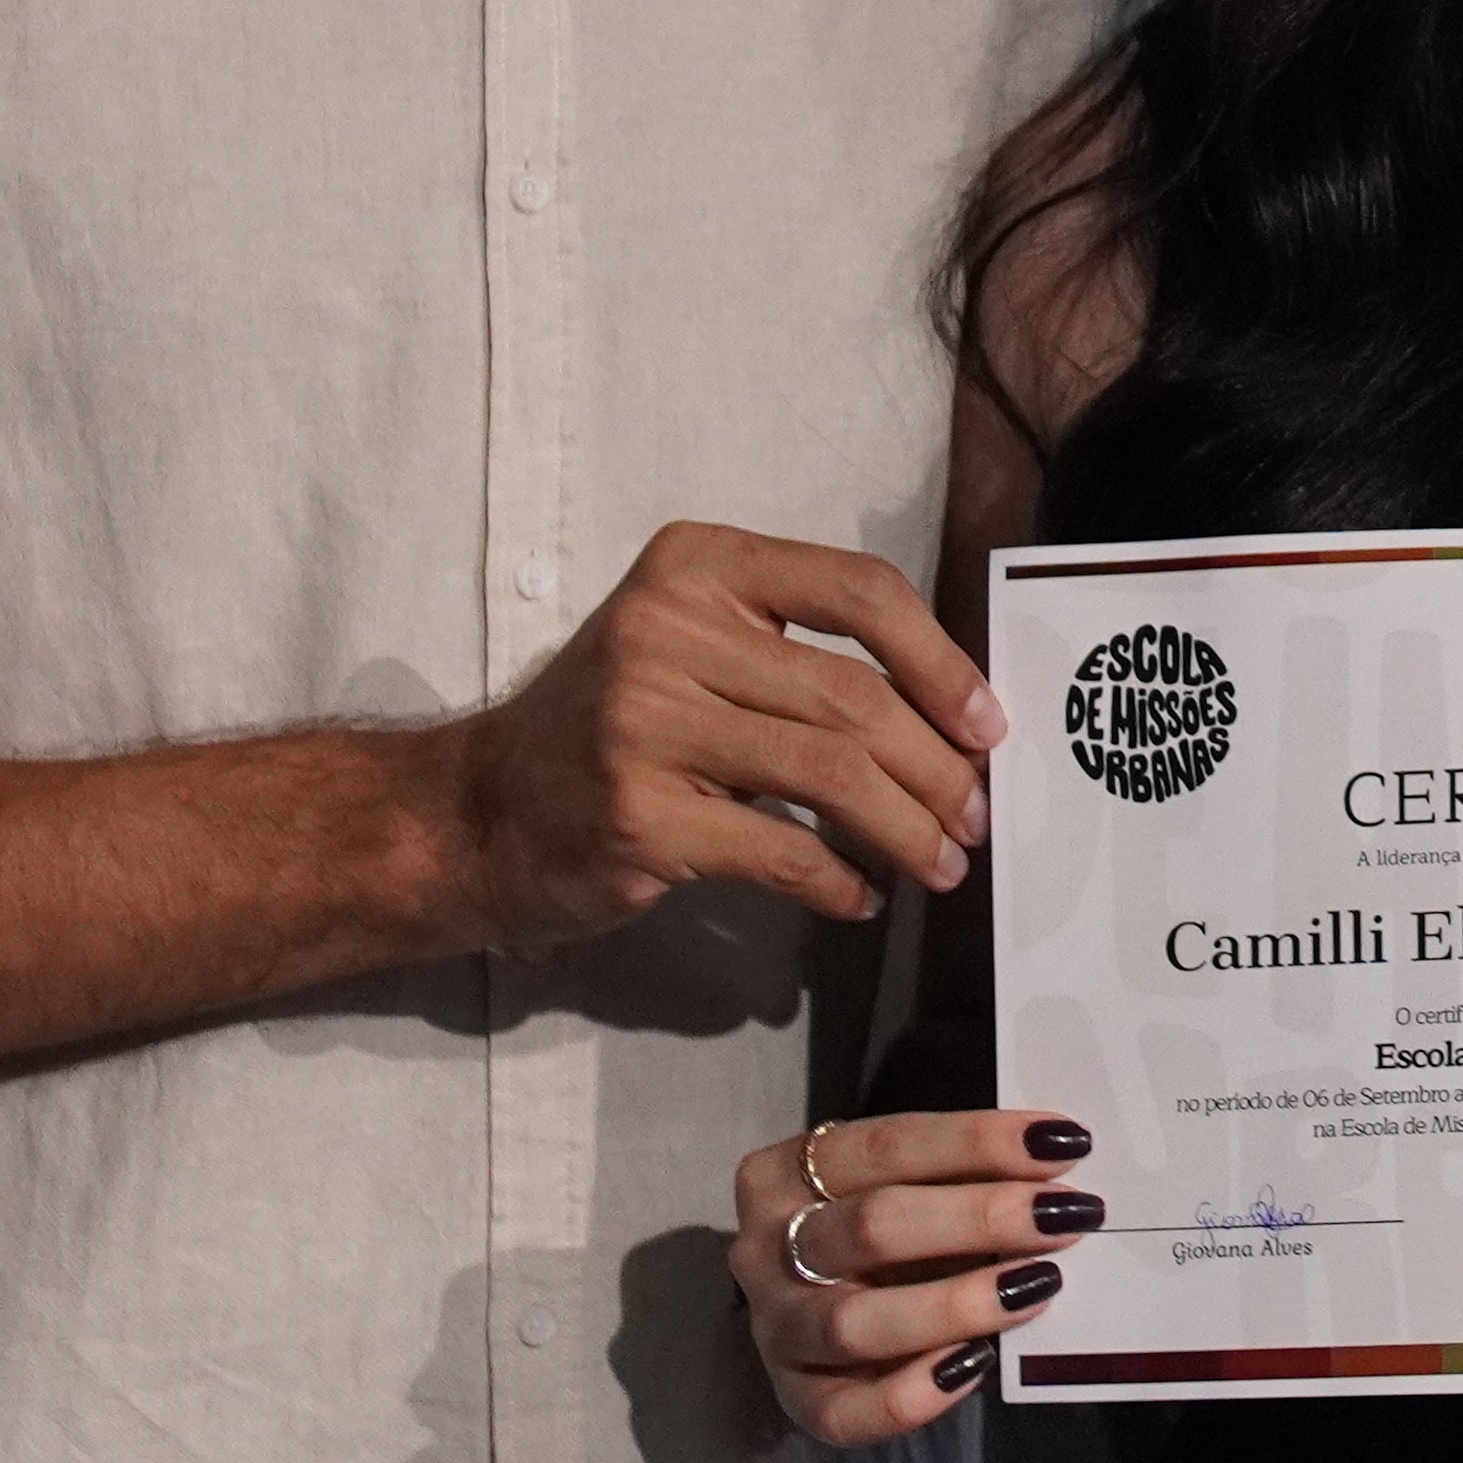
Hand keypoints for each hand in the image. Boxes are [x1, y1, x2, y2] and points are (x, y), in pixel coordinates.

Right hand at [427, 522, 997, 939]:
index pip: (858, 589)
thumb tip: (951, 718)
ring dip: (908, 830)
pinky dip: (840, 880)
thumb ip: (800, 656)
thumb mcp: (693, 647)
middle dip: (938, 768)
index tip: (987, 723)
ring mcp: (643, 723)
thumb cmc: (612, 727)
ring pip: (832, 774)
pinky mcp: (637, 816)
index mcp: (699, 566)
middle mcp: (666, 629)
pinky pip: (782, 849)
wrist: (475, 812)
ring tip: (942, 863)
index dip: (941, 660)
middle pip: (855, 696)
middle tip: (977, 816)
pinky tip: (860, 896)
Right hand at [732, 1107, 1103, 1444]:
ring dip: (959, 1302)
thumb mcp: (901, 1185)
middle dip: (981, 1217)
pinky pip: (847, 1411)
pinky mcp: (796, 1401)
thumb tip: (1054, 1167)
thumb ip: (957, 1175)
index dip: (977, 1142)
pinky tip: (977, 1363)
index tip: (1061, 1144)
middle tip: (1065, 1215)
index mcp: (784, 1174)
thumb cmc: (878, 1232)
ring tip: (1040, 1285)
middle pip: (872, 1227)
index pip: (887, 1145)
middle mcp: (765, 1250)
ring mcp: (775, 1331)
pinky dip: (916, 1393)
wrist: (816, 1311)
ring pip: (856, 1322)